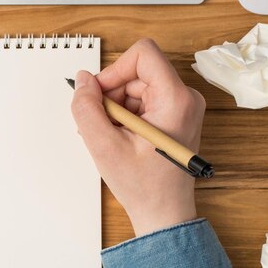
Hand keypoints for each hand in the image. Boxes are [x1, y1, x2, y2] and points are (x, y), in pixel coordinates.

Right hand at [71, 39, 205, 236]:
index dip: (114, 70)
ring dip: (116, 108)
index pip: (143, 53)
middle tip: (103, 126)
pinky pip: (142, 100)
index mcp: (176, 100)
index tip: (101, 96)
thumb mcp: (104, 146)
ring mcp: (181, 106)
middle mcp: (185, 98)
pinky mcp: (174, 115)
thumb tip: (82, 80)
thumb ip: (87, 108)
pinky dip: (124, 116)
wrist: (163, 213)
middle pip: (137, 72)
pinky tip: (119, 139)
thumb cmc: (144, 187)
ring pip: (136, 86)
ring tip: (111, 137)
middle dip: (113, 95)